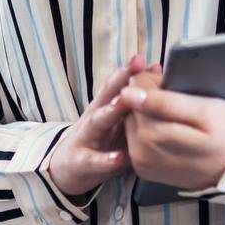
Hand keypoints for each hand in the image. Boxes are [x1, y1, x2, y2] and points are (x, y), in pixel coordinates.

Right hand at [44, 55, 145, 197]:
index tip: (142, 57)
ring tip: (125, 102)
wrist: (67, 167)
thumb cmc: (101, 139)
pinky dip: (105, 159)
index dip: (129, 69)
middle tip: (137, 65)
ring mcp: (86, 137)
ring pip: (97, 121)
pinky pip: (93, 160)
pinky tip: (119, 158)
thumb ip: (137, 96)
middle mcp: (95, 116)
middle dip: (122, 78)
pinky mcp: (80, 161)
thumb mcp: (118, 117)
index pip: (117, 82)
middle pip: (107, 93)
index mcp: (105, 104)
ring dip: (111, 111)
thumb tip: (157, 68)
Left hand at [120, 75, 224, 192]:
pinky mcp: (144, 169)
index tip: (157, 73)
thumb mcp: (204, 110)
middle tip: (165, 85)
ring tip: (168, 103)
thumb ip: (165, 102)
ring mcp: (143, 165)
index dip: (144, 82)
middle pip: (131, 111)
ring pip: (131, 123)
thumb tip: (128, 93)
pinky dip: (144, 124)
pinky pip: (134, 137)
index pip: (136, 99)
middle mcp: (145, 155)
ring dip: (143, 108)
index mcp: (158, 139)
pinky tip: (164, 120)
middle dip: (143, 94)